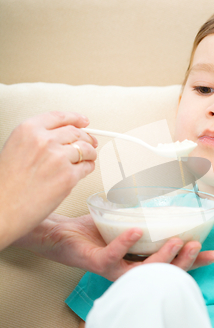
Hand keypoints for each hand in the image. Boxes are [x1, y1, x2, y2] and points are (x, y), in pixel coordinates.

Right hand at [0, 111, 97, 249]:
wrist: (3, 209)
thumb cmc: (7, 185)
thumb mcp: (16, 149)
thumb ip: (37, 140)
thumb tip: (61, 137)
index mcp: (28, 130)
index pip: (60, 117)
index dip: (75, 118)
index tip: (84, 121)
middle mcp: (44, 141)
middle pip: (76, 132)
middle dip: (86, 138)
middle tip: (91, 143)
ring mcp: (58, 158)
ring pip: (85, 149)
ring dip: (90, 153)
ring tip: (89, 158)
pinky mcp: (68, 177)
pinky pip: (87, 167)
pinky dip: (88, 167)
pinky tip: (84, 169)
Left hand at [32, 213, 213, 280]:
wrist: (62, 234)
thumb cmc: (95, 230)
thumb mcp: (128, 222)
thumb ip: (148, 218)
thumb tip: (171, 197)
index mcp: (142, 261)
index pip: (174, 264)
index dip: (196, 262)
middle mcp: (131, 270)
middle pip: (164, 273)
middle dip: (184, 262)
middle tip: (196, 246)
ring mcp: (115, 269)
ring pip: (144, 270)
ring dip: (163, 257)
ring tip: (176, 240)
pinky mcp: (97, 263)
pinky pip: (114, 256)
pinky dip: (126, 243)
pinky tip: (135, 231)